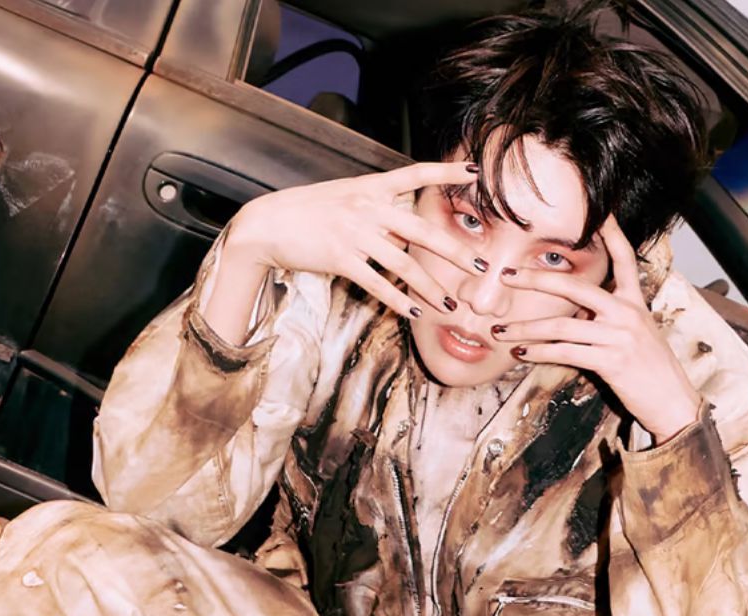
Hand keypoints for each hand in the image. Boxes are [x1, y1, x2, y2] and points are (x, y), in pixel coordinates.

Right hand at [223, 161, 486, 318]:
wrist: (266, 223)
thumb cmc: (307, 211)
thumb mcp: (344, 197)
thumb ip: (377, 210)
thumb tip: (406, 233)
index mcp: (370, 187)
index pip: (415, 174)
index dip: (445, 172)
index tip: (474, 171)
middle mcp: (368, 208)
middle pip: (423, 231)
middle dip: (455, 252)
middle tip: (480, 268)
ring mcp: (355, 234)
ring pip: (404, 265)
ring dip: (430, 289)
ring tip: (450, 305)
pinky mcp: (341, 258)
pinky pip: (377, 284)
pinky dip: (397, 301)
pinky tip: (414, 312)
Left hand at [494, 215, 700, 442]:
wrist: (673, 401)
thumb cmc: (652, 370)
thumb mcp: (638, 334)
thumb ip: (610, 317)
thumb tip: (576, 312)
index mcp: (636, 302)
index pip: (625, 258)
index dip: (612, 233)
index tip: (600, 212)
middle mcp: (628, 313)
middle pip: (577, 286)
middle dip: (538, 279)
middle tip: (509, 276)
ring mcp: (619, 336)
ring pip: (562, 325)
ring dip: (527, 329)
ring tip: (502, 332)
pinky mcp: (611, 361)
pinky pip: (565, 352)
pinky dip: (539, 353)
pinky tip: (522, 354)